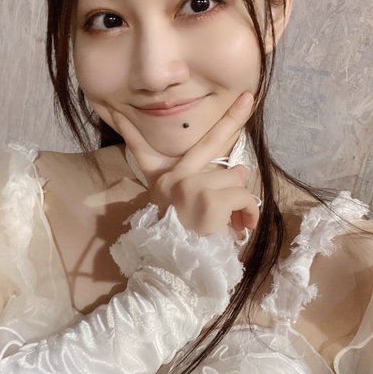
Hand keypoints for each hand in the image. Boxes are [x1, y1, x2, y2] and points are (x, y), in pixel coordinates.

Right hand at [112, 92, 258, 236]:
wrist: (179, 275)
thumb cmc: (183, 243)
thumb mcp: (183, 215)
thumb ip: (202, 189)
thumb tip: (239, 168)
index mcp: (162, 180)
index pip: (144, 147)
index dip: (135, 126)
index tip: (124, 106)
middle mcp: (172, 179)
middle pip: (209, 143)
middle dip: (232, 117)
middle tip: (248, 98)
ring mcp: (189, 187)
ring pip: (234, 177)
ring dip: (240, 200)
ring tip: (232, 220)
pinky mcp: (208, 200)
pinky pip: (242, 195)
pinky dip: (248, 212)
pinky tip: (241, 226)